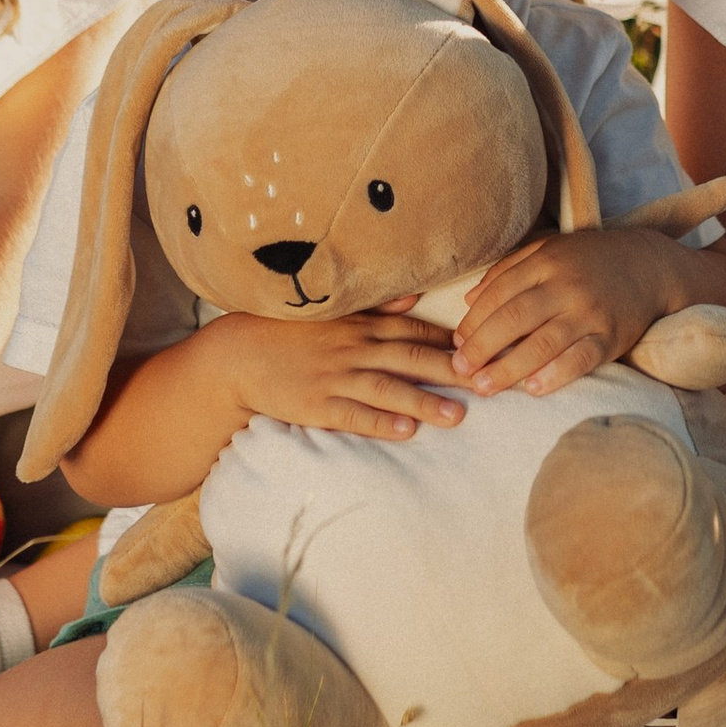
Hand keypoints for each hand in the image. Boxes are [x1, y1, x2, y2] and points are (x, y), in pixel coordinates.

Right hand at [223, 309, 465, 440]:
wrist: (240, 355)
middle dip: (450, 371)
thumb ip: (376, 305)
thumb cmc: (290, 331)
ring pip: (388, 390)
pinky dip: (382, 423)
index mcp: (360, 324)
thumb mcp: (333, 311)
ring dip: (424, 402)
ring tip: (457, 416)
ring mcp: (336, 378)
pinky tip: (407, 431)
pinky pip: (355, 415)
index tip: (482, 350)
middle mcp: (354, 348)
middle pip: (410, 358)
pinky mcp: (318, 406)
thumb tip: (415, 295)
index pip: (414, 330)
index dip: (449, 340)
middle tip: (486, 383)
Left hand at [449, 229, 688, 397]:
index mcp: (547, 262)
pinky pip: (581, 359)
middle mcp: (566, 286)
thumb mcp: (549, 250)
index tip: (456, 343)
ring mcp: (590, 313)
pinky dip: (555, 375)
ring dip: (509, 368)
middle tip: (459, 370)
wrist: (649, 265)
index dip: (473, 321)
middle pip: (514, 318)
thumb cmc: (589, 260)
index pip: (499, 293)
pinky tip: (532, 389)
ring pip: (543, 343)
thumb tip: (469, 300)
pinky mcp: (611, 337)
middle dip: (481, 347)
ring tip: (484, 386)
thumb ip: (508, 271)